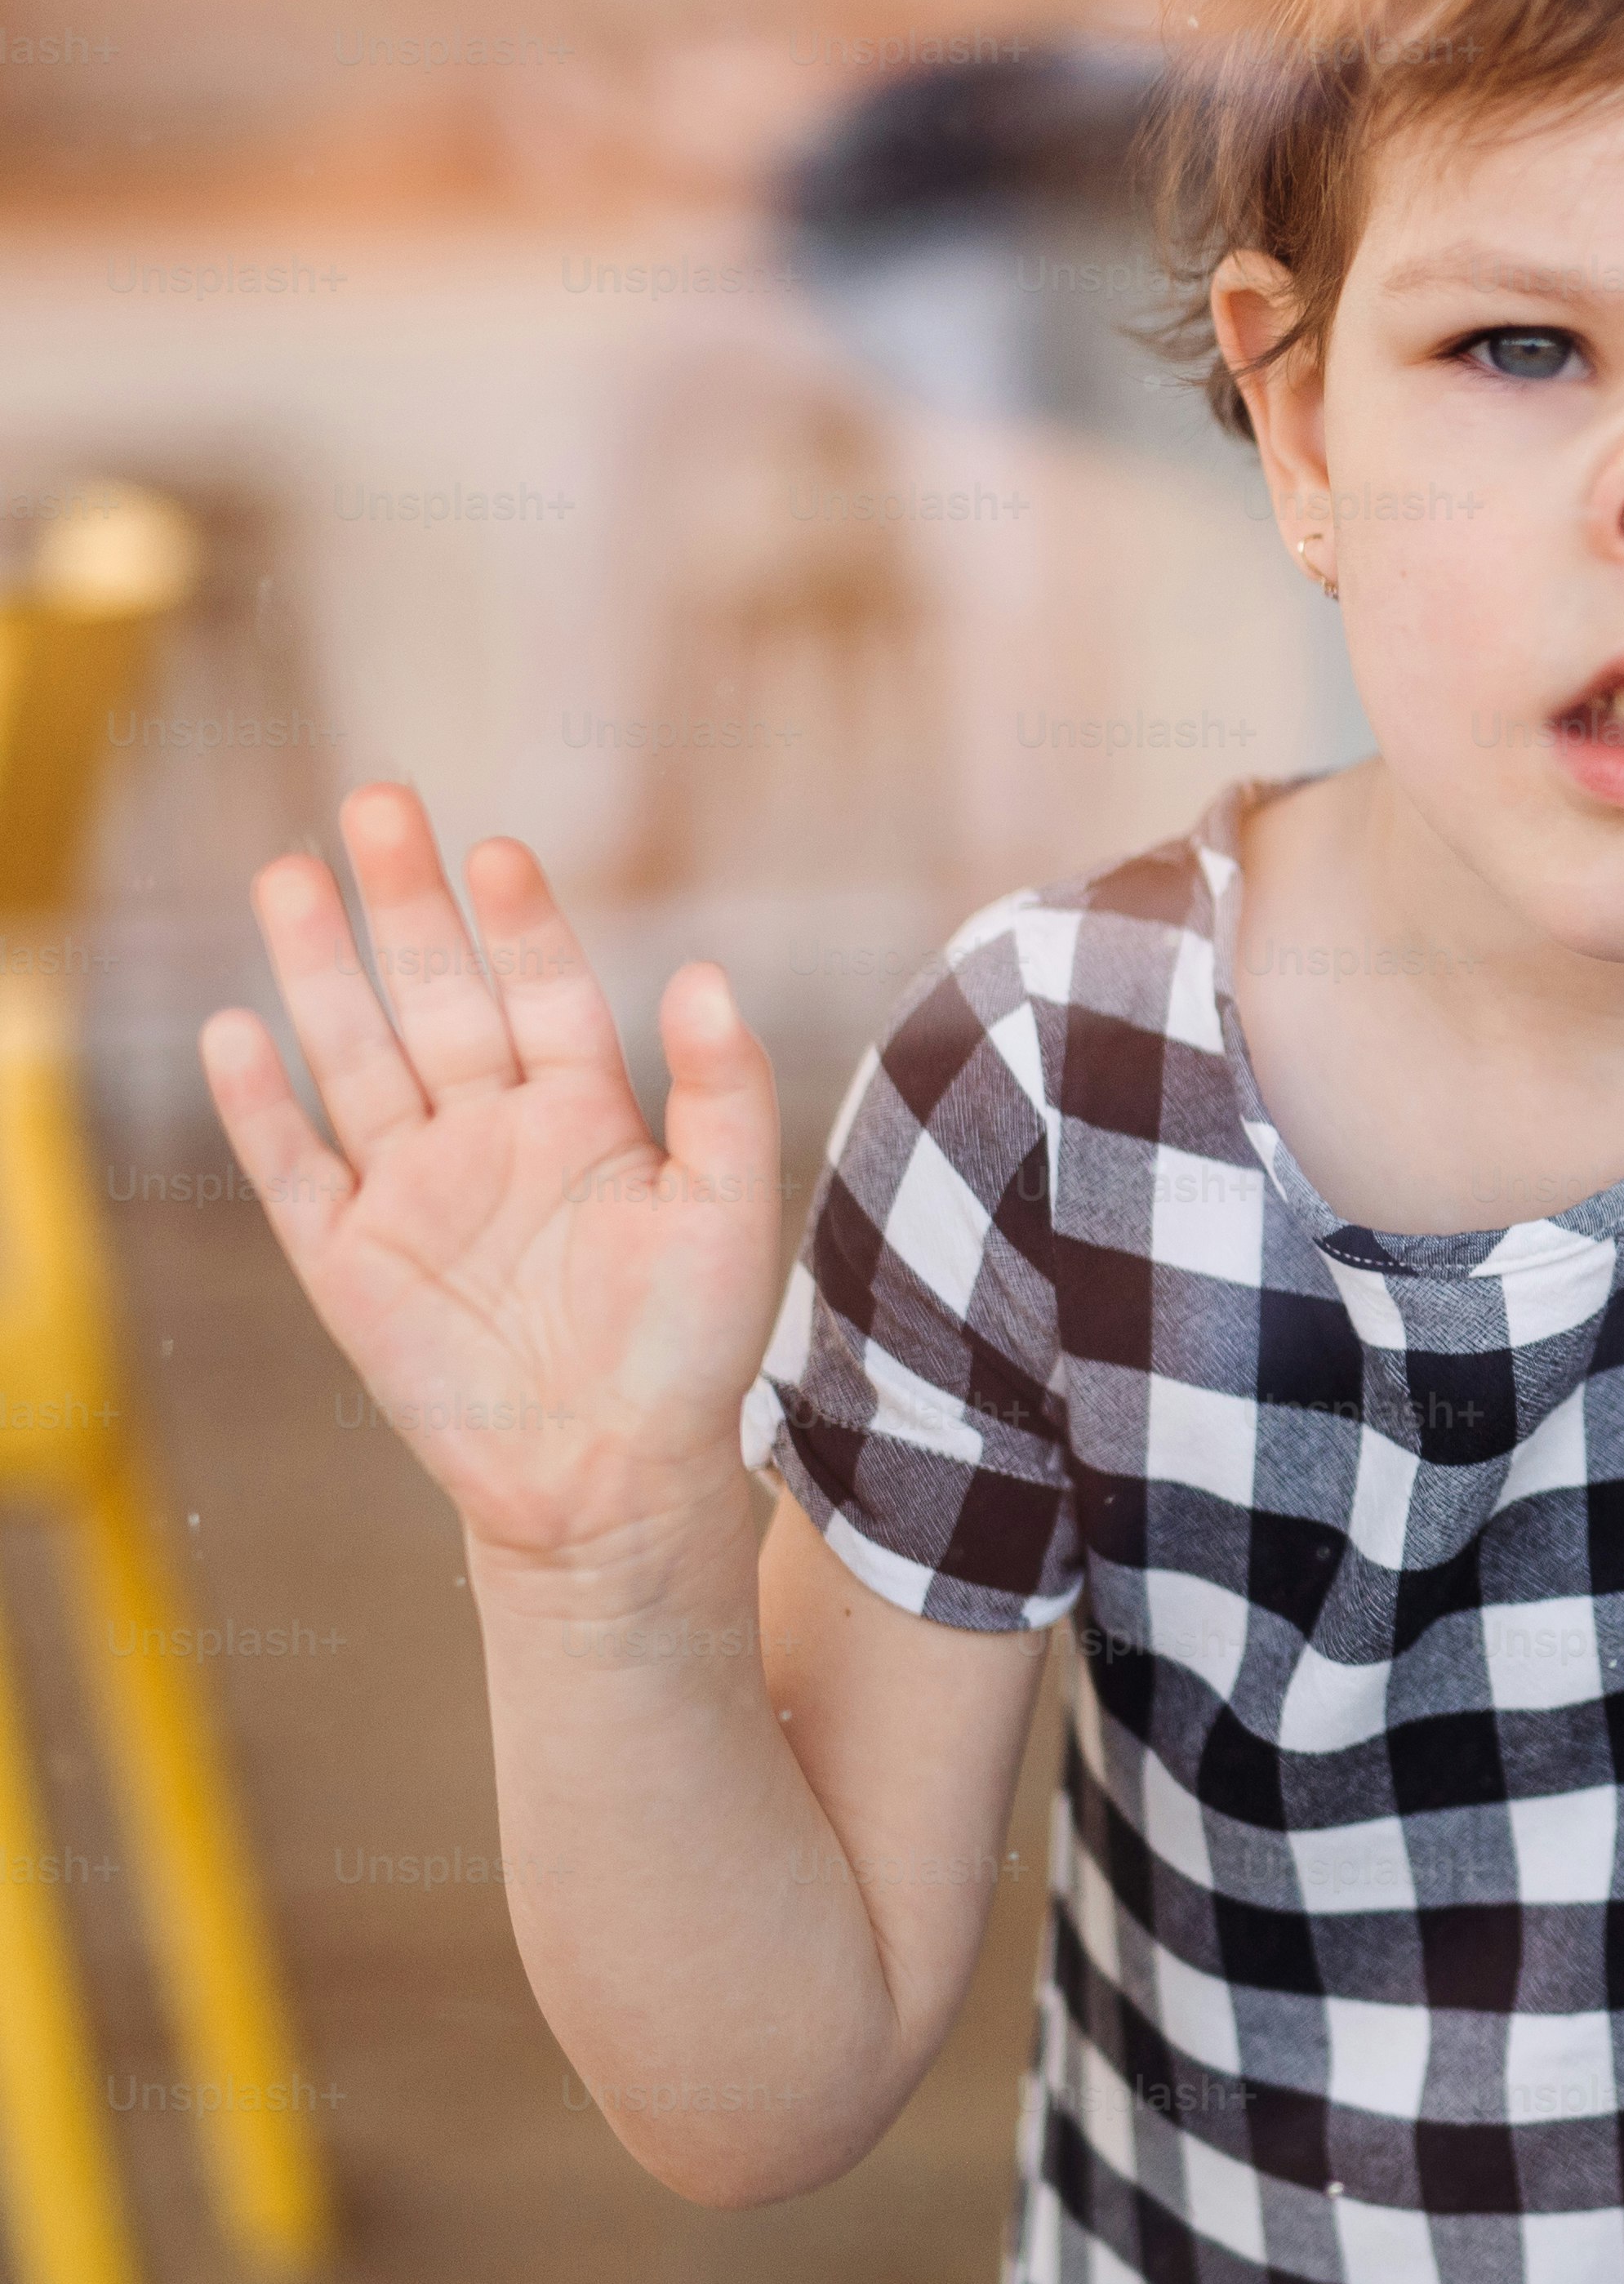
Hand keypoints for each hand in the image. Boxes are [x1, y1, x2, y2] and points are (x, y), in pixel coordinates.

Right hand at [197, 783, 787, 1577]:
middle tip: (378, 803)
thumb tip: (709, 973)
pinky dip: (259, 1106)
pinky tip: (231, 1031)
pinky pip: (294, 1169)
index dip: (517, 922)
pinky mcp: (349, 1262)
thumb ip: (726, 1092)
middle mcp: (491, 1135)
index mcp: (585, 1115)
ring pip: (354, 1056)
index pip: (543, 989)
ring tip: (288, 873)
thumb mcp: (732, 1211)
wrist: (616, 1480)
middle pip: (436, 997)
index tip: (496, 850)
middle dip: (405, 905)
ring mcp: (412, 1192)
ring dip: (320, 971)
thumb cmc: (691, 1348)